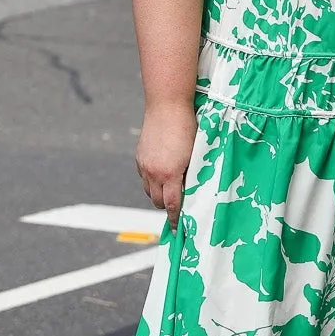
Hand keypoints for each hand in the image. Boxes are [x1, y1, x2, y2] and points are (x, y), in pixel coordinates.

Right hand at [136, 101, 196, 228]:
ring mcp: (144, 165)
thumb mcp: (195, 154)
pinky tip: (162, 172)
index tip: (177, 229)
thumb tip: (190, 191)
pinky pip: (144, 177)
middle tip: (179, 203)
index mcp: (170, 174)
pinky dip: (152, 180)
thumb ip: (191, 175)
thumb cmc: (187, 128)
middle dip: (167, 205)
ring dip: (158, 193)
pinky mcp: (139, 157)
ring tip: (171, 187)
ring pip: (148, 190)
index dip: (175, 219)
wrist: (167, 105)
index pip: (172, 205)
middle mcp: (153, 172)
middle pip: (157, 201)